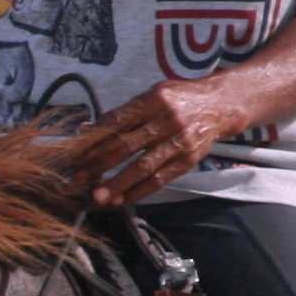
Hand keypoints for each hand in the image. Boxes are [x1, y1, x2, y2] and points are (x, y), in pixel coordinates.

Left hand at [79, 79, 265, 206]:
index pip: (116, 121)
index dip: (94, 139)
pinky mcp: (188, 160)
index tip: (75, 154)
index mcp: (152, 100)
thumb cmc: (179, 99)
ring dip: (117, 183)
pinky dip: (139, 191)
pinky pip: (160, 179)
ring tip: (97, 196)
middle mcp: (166, 120)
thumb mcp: (152, 95)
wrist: (221, 105)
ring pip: (143, 167)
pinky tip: (121, 199)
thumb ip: (123, 114)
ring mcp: (179, 141)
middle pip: (126, 145)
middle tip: (78, 178)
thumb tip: (88, 130)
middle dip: (98, 164)